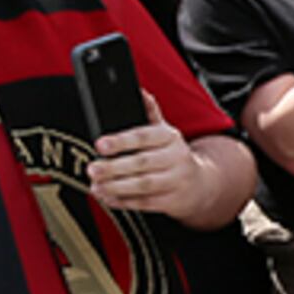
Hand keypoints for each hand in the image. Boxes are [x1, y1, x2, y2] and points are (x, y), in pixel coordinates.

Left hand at [86, 95, 207, 212]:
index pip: (144, 136)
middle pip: (142, 162)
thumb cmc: (172, 155)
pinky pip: (146, 202)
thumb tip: (139, 91)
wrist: (201, 184)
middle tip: (92, 168)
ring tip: (97, 186)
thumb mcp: (164, 132)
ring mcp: (176, 180)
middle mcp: (176, 157)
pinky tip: (108, 197)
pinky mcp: (174, 201)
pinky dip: (124, 201)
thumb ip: (150, 113)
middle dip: (114, 167)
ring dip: (117, 187)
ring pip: (144, 184)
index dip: (121, 141)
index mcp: (170, 136)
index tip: (100, 144)